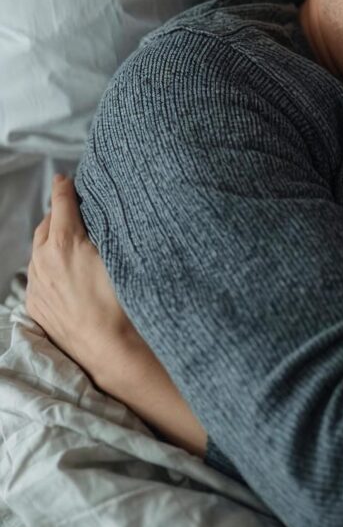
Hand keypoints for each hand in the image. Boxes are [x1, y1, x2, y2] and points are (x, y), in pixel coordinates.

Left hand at [26, 174, 207, 455]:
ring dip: (52, 241)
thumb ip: (108, 230)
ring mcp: (36, 285)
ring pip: (38, 251)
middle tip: (74, 210)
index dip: (66, 188)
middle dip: (59, 215)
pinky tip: (65, 273)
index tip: (66, 178)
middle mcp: (43, 261)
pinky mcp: (35, 306)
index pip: (62, 204)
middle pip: (46, 225)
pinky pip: (38, 276)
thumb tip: (107, 212)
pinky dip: (48, 267)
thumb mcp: (120, 256)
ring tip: (72, 241)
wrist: (111, 348)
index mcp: (65, 242)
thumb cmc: (123, 301)